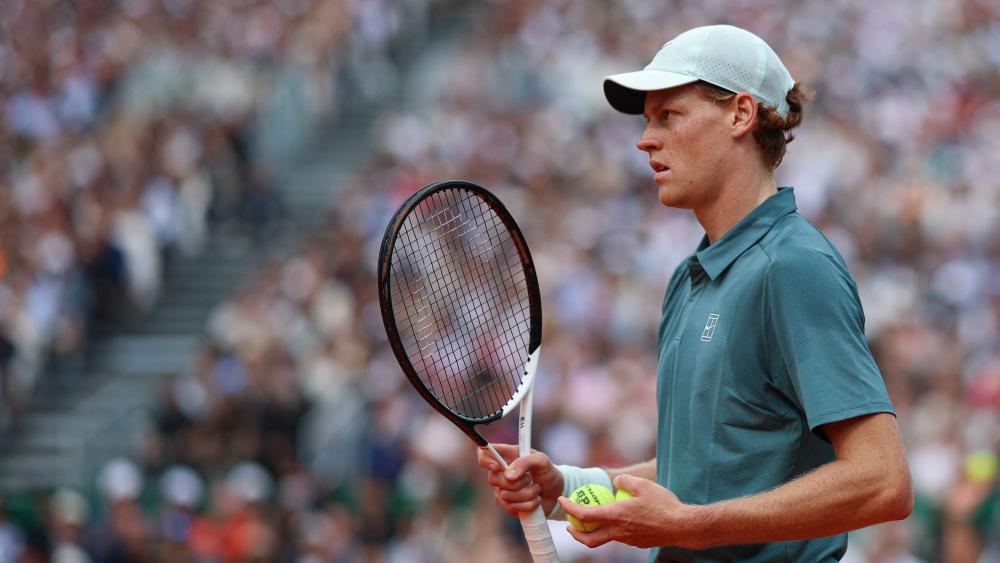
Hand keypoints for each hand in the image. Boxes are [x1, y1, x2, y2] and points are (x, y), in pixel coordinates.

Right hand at [476, 444, 563, 516]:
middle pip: (493, 479)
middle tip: (530, 479)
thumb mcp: (542, 461)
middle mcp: (501, 473)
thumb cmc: (548, 472)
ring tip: (537, 489)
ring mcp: (502, 490)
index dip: (486, 460)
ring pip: (504, 495)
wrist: (557, 493)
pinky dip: (527, 504)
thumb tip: (508, 476)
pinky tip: (535, 500)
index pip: (484, 454)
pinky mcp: (508, 505)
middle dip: (515, 482)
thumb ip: (525, 462)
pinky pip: (511, 507)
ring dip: (526, 494)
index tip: (497, 466)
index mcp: (506, 456)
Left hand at [558, 474, 703, 548]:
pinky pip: (620, 537)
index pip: (585, 515)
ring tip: (595, 519)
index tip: (563, 500)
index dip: (570, 507)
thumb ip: (624, 481)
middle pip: (589, 540)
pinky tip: (621, 519)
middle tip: (570, 525)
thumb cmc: (664, 504)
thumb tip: (615, 482)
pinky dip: (613, 530)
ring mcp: (628, 540)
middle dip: (576, 534)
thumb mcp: (642, 485)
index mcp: (617, 516)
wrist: (683, 526)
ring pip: (605, 539)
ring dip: (595, 532)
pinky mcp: (637, 543)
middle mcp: (619, 531)